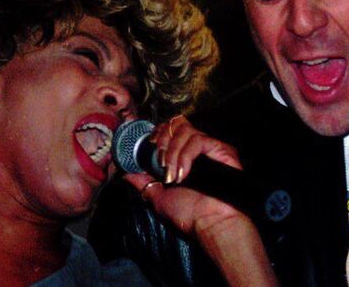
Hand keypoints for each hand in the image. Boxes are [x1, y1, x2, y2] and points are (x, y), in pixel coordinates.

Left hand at [121, 115, 276, 285]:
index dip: (157, 133)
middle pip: (176, 124)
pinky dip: (185, 156)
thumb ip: (144, 182)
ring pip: (185, 131)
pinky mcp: (222, 149)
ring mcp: (210, 147)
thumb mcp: (159, 197)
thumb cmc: (190, 214)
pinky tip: (183, 174)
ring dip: (172, 152)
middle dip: (162, 139)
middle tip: (159, 162)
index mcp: (183, 155)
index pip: (169, 129)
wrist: (210, 224)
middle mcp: (196, 148)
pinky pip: (198, 140)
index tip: (149, 145)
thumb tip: (127, 174)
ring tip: (172, 174)